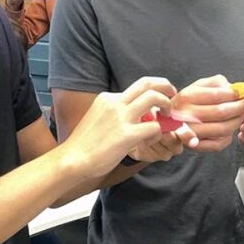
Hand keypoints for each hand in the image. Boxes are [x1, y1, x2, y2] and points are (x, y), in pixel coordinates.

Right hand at [60, 76, 176, 178]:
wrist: (71, 160)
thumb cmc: (84, 146)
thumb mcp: (98, 119)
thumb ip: (115, 115)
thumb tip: (133, 118)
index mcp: (108, 98)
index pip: (136, 87)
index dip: (153, 91)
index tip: (160, 99)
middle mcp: (115, 103)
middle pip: (147, 83)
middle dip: (165, 86)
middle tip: (173, 96)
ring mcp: (121, 117)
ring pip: (154, 98)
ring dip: (166, 105)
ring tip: (168, 118)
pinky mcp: (127, 135)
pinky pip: (154, 127)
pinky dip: (159, 133)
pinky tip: (151, 141)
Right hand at [172, 75, 243, 153]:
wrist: (169, 122)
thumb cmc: (188, 103)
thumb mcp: (197, 86)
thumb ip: (215, 83)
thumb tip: (232, 88)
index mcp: (187, 96)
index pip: (217, 95)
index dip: (233, 95)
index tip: (239, 95)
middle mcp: (187, 115)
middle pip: (221, 113)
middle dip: (238, 109)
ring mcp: (191, 132)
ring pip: (222, 129)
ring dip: (236, 123)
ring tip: (239, 117)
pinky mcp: (195, 146)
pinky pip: (219, 144)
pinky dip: (228, 137)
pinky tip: (229, 130)